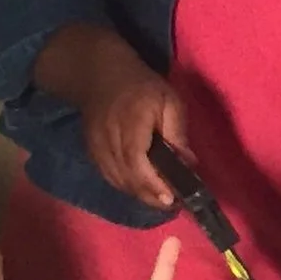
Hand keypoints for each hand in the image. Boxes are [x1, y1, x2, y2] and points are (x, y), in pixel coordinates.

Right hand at [40, 25, 190, 206]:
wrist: (101, 75)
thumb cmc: (142, 86)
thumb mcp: (169, 101)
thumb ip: (177, 133)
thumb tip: (188, 163)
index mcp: (131, 123)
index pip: (137, 160)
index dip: (153, 183)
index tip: (170, 199)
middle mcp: (109, 139)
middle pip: (127, 177)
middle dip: (150, 196)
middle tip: (172, 204)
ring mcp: (97, 147)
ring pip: (117, 181)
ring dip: (139, 194)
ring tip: (161, 199)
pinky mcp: (92, 152)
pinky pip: (109, 177)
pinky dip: (127, 187)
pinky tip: (142, 189)